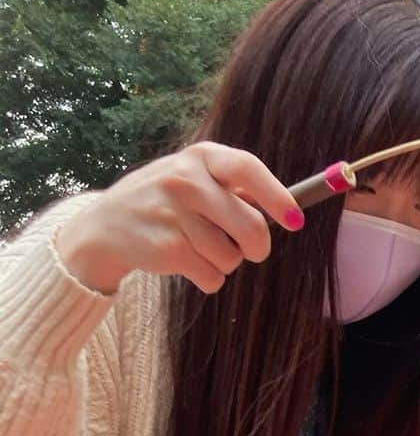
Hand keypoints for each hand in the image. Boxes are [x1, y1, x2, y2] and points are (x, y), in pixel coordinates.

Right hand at [55, 141, 303, 295]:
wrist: (107, 226)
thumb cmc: (168, 204)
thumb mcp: (195, 180)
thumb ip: (236, 191)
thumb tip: (289, 210)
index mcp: (201, 157)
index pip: (247, 168)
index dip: (276, 196)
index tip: (295, 220)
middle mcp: (186, 179)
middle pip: (251, 226)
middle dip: (257, 247)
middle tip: (250, 250)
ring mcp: (174, 213)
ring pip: (232, 258)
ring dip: (224, 263)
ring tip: (197, 247)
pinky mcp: (167, 248)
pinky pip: (213, 277)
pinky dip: (207, 279)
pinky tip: (185, 261)